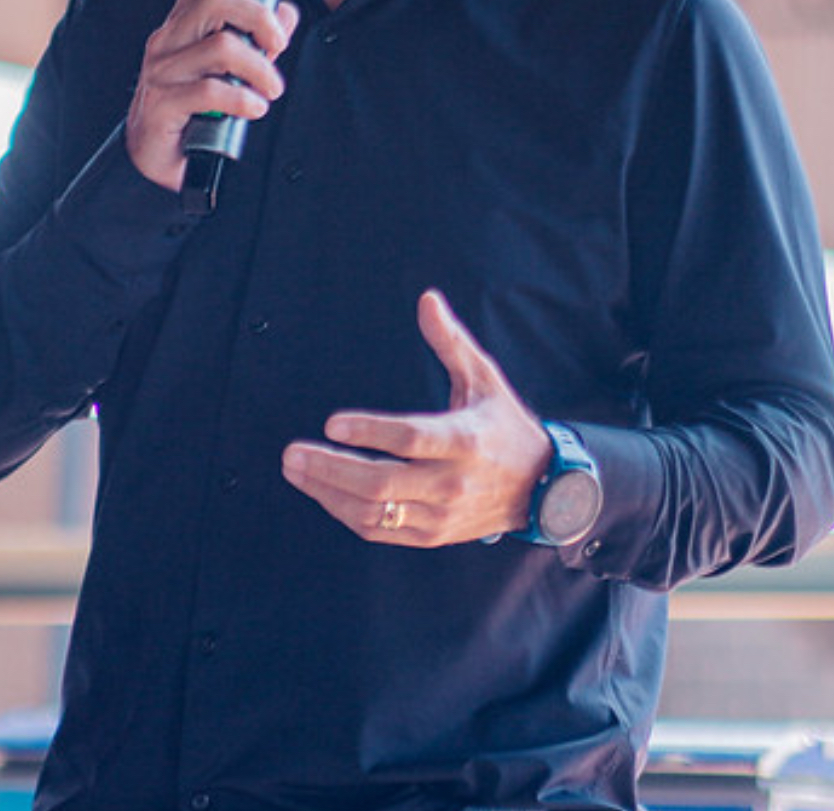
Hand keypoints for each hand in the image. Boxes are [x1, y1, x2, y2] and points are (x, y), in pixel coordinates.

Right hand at [126, 0, 298, 190]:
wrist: (157, 158)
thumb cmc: (195, 108)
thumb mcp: (229, 69)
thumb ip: (257, 39)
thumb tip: (286, 10)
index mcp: (181, 25)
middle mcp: (167, 40)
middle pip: (214, 1)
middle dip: (259, 18)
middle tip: (278, 46)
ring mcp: (161, 71)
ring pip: (220, 47)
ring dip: (259, 69)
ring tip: (272, 89)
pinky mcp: (161, 104)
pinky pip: (210, 91)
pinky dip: (242, 99)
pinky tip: (254, 109)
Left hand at [281, 290, 552, 546]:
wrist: (540, 488)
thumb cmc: (504, 424)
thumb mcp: (484, 378)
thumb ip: (450, 341)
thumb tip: (426, 299)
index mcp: (464, 440)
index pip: (409, 439)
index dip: (369, 432)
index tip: (332, 422)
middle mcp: (451, 481)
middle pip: (380, 483)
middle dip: (330, 468)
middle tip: (292, 453)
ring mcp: (440, 513)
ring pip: (373, 512)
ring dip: (328, 492)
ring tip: (296, 470)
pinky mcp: (432, 534)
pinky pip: (379, 529)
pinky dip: (346, 512)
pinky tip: (323, 491)